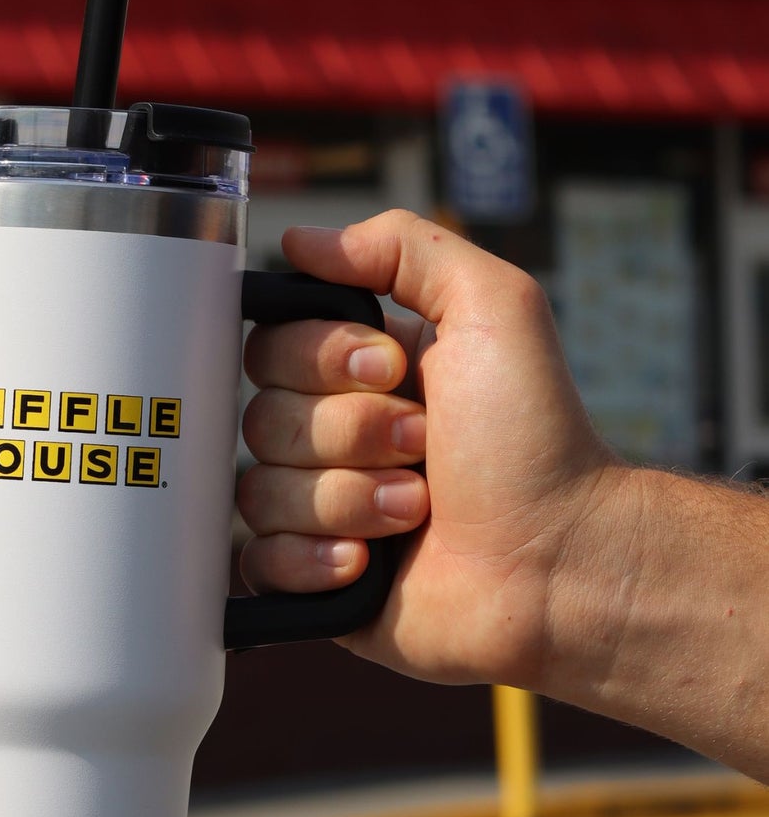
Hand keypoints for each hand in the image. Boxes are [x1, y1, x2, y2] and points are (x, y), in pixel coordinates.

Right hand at [238, 209, 622, 691]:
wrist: (560, 562)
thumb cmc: (537, 440)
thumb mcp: (493, 306)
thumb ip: (404, 246)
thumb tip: (299, 239)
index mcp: (358, 371)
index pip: (270, 345)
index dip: (320, 358)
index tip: (391, 369)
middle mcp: (331, 437)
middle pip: (260, 417)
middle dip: (350, 433)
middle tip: (423, 447)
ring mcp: (318, 509)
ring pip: (260, 490)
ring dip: (350, 499)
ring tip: (418, 510)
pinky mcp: (311, 577)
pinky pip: (256, 561)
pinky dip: (311, 559)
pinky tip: (369, 563)